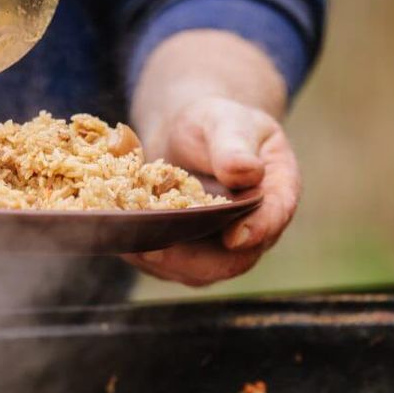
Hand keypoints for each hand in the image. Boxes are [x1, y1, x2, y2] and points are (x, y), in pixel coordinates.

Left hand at [124, 30, 299, 285]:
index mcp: (275, 191)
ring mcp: (218, 247)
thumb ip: (234, 146)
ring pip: (195, 270)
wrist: (186, 135)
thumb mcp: (225, 122)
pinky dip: (142, 254)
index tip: (235, 237)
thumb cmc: (212, 123)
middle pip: (233, 259)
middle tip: (156, 251)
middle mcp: (251, 228)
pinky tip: (118, 237)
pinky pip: (168, 264)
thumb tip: (245, 171)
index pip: (275, 215)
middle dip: (193, 260)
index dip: (259, 229)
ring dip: (161, 262)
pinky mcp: (186, 253)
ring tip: (129, 244)